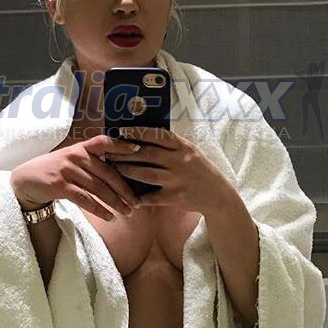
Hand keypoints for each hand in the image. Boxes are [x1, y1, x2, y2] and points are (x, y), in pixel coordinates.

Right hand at [9, 134, 143, 221]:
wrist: (26, 179)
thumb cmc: (55, 170)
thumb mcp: (71, 159)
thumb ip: (91, 161)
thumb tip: (118, 171)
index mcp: (81, 148)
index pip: (103, 142)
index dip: (121, 145)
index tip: (138, 149)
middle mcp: (76, 156)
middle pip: (107, 172)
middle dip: (125, 189)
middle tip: (138, 202)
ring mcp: (68, 170)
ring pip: (98, 188)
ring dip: (115, 202)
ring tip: (127, 212)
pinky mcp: (60, 185)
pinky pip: (85, 199)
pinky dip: (99, 209)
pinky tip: (109, 217)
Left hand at [103, 126, 227, 213]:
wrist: (217, 195)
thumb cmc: (199, 170)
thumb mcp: (191, 152)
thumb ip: (172, 145)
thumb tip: (144, 135)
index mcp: (184, 147)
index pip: (159, 135)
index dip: (139, 132)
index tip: (122, 130)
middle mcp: (180, 161)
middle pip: (148, 154)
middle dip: (126, 153)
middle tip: (110, 152)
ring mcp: (177, 180)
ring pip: (146, 174)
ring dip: (128, 171)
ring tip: (115, 168)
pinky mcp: (175, 197)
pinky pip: (152, 196)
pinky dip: (139, 196)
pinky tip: (128, 194)